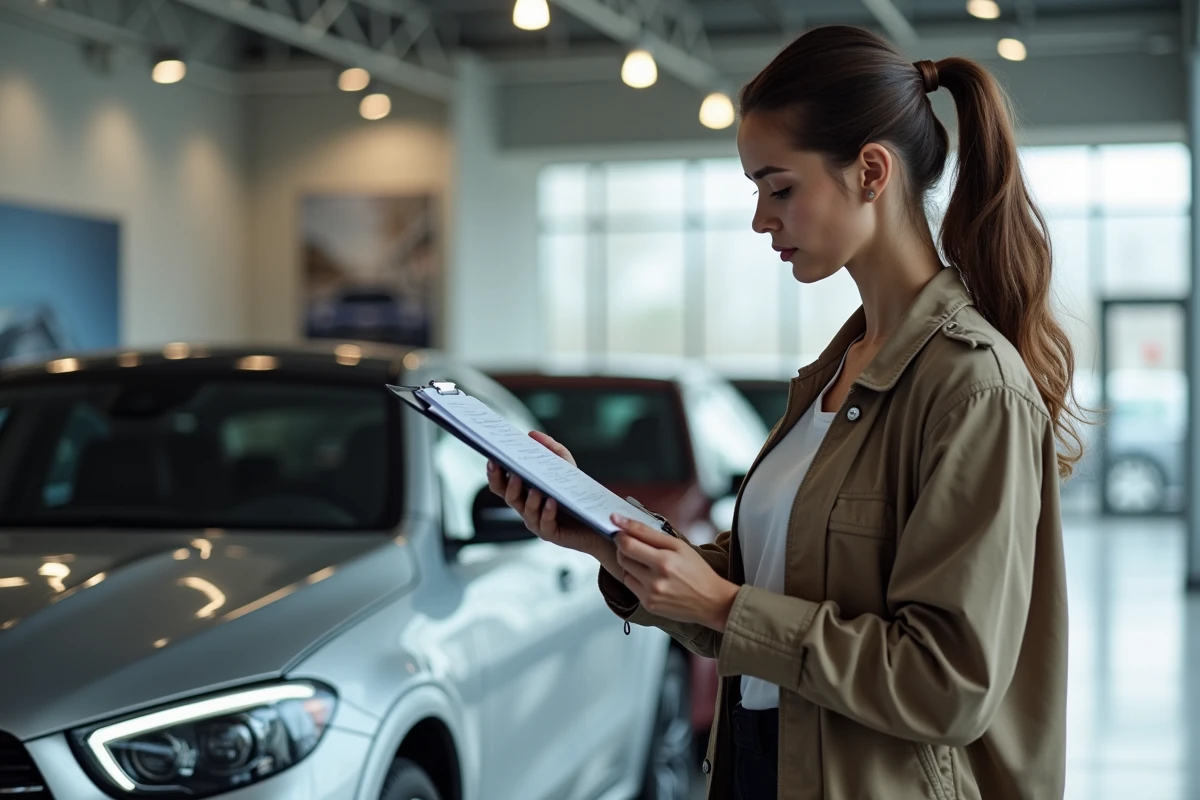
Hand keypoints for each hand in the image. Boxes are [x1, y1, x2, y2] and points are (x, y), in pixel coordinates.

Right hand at [486, 432, 616, 568]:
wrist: (597, 520)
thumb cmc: (576, 493)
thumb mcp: (565, 466)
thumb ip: (551, 449)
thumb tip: (532, 434)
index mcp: (524, 492)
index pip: (502, 483)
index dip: (495, 472)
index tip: (493, 458)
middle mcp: (526, 507)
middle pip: (507, 496)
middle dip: (505, 483)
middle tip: (510, 470)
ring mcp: (537, 522)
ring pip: (526, 510)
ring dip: (529, 498)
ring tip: (536, 488)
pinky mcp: (551, 533)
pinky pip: (545, 523)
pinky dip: (547, 512)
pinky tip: (551, 502)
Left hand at [611, 514, 740, 630]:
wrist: (711, 601)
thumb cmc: (697, 570)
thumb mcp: (679, 546)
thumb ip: (650, 534)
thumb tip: (623, 522)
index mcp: (664, 561)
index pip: (629, 544)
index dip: (619, 533)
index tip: (615, 524)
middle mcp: (655, 579)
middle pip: (623, 557)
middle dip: (623, 546)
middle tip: (633, 542)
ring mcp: (651, 594)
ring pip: (624, 571)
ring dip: (629, 562)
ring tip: (646, 561)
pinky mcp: (649, 605)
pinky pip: (630, 585)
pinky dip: (635, 578)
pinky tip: (650, 577)